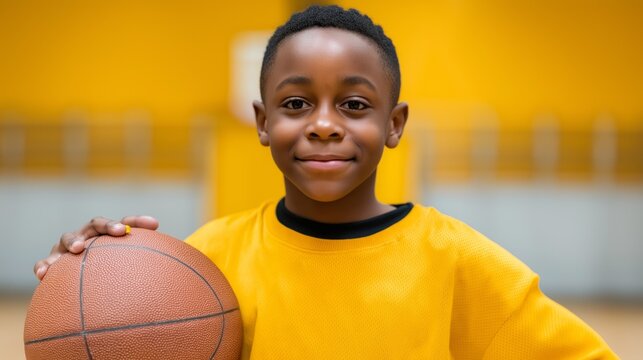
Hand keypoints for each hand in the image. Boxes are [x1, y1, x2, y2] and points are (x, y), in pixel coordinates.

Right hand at [33, 215, 158, 280]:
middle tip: (119, 231)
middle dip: (107, 225)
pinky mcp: (52, 262)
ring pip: (68, 237)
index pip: (126, 222)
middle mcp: (89, 235)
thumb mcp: (128, 269)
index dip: (139, 221)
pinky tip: (43, 274)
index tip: (155, 224)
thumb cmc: (110, 273)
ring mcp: (68, 247)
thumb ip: (146, 267)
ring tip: (78, 249)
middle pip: (96, 223)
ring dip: (74, 241)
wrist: (80, 280)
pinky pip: (45, 262)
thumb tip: (181, 275)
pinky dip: (43, 265)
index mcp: (109, 233)